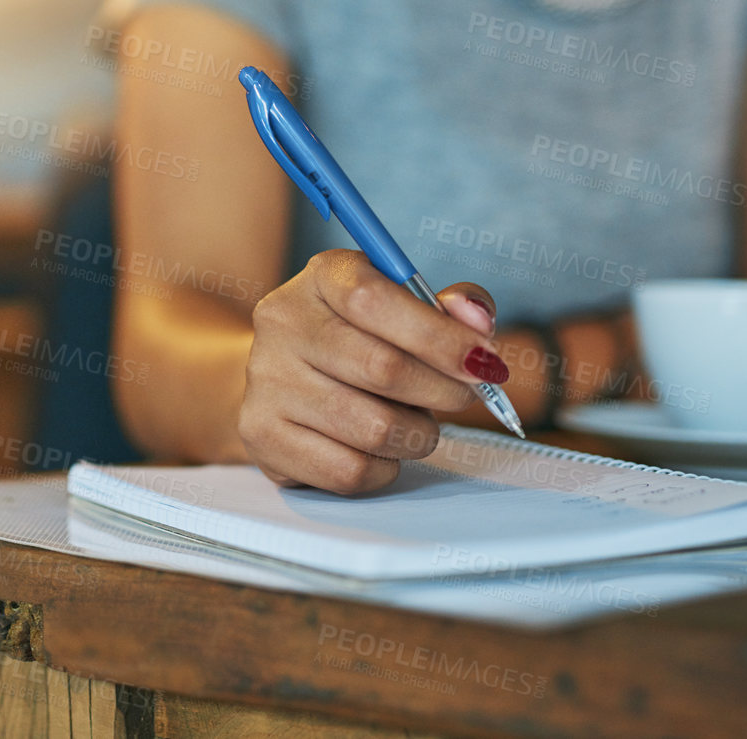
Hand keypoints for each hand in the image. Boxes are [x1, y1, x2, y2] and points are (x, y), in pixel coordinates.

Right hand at [238, 250, 506, 494]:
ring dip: (418, 434)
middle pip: (382, 368)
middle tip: (462, 397)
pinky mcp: (262, 436)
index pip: (374, 299)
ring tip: (415, 423)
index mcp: (323, 276)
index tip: (484, 362)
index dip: (439, 336)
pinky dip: (385, 468)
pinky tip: (381, 450)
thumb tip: (477, 323)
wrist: (283, 378)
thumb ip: (450, 308)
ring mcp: (266, 381)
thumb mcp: (404, 306)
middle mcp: (283, 322)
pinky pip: (350, 470)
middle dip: (444, 392)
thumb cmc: (362, 340)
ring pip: (373, 428)